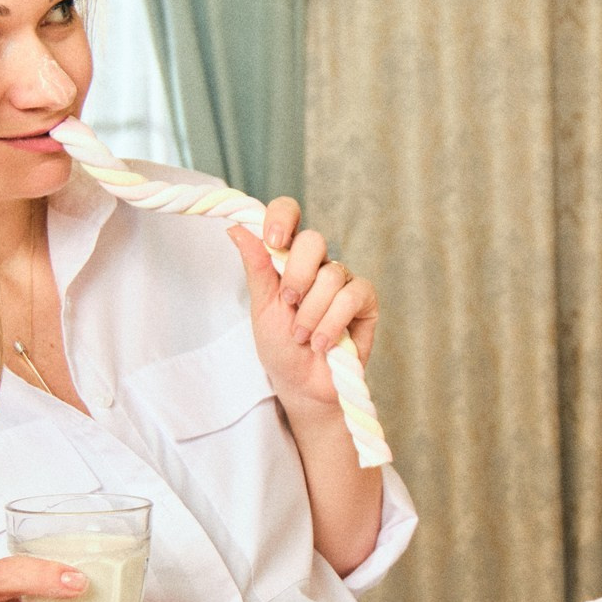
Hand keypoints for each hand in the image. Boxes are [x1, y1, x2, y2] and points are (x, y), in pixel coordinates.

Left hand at [229, 201, 378, 417]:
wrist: (303, 386)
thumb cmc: (281, 348)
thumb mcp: (262, 308)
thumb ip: (256, 268)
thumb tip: (236, 228)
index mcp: (289, 258)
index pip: (290, 215)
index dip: (283, 217)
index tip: (274, 240)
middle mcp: (319, 265)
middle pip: (314, 240)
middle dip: (296, 275)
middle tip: (288, 303)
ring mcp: (344, 281)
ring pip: (331, 275)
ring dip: (311, 313)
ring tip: (303, 337)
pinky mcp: (365, 301)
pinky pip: (352, 296)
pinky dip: (333, 322)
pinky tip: (324, 343)